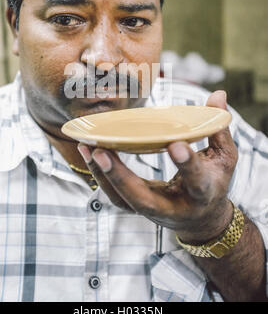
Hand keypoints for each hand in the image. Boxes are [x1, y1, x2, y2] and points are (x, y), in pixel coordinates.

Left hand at [78, 90, 237, 241]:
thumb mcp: (225, 158)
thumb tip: (218, 94)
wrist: (202, 219)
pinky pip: (115, 196)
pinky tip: (89, 152)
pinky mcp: (137, 207)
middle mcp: (174, 207)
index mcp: (203, 193)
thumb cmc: (213, 182)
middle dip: (121, 177)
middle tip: (101, 151)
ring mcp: (152, 210)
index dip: (187, 164)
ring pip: (122, 200)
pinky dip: (100, 176)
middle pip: (143, 200)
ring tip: (88, 147)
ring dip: (103, 175)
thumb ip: (219, 127)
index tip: (176, 144)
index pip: (196, 180)